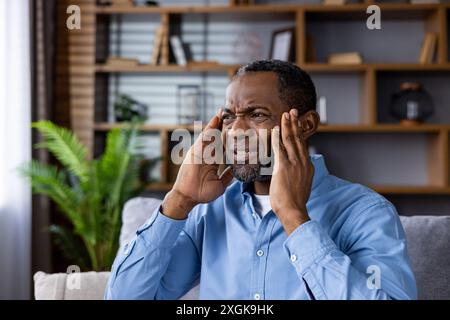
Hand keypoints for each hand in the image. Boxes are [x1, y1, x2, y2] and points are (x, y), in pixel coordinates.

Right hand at [161, 109, 233, 219]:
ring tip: (222, 111)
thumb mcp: (220, 183)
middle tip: (233, 114)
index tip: (240, 130)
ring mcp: (201, 152)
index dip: (231, 138)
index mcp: (214, 161)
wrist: (189, 197)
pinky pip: (203, 138)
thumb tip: (237, 170)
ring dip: (216, 123)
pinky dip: (209, 129)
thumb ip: (228, 176)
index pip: (224, 147)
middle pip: (217, 138)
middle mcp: (207, 154)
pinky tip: (215, 119)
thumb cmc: (202, 192)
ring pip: (210, 135)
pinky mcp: (195, 152)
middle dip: (223, 126)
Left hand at [269, 109, 313, 234]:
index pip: (302, 146)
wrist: (293, 211)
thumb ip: (299, 176)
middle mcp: (303, 163)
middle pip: (298, 139)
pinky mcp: (284, 167)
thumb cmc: (294, 202)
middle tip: (292, 112)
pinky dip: (278, 137)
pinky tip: (275, 129)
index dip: (299, 133)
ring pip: (290, 140)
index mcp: (308, 167)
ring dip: (288, 126)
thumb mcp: (301, 186)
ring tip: (286, 115)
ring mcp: (294, 164)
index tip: (296, 123)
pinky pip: (280, 149)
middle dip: (295, 124)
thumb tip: (297, 173)